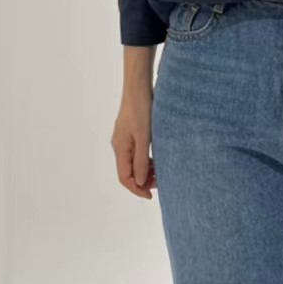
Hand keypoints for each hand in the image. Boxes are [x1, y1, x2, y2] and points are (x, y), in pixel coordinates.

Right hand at [112, 47, 156, 197]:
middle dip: (143, 181)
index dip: (137, 189)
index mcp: (120, 148)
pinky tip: (158, 159)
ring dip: (146, 171)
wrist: (139, 87)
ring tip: (162, 172)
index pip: (124, 178)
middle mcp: (120, 146)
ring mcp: (125, 139)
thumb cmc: (141, 110)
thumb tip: (140, 182)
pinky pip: (137, 153)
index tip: (150, 196)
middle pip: (128, 172)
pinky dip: (147, 160)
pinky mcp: (132, 133)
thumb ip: (141, 161)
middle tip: (161, 183)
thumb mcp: (144, 138)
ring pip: (134, 163)